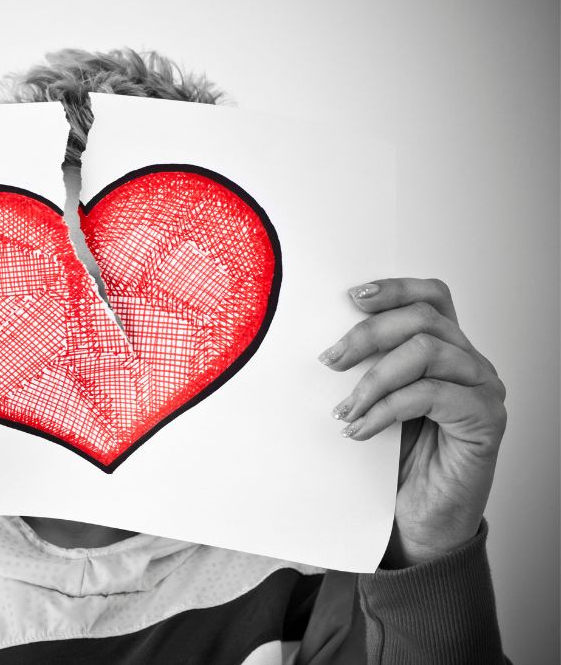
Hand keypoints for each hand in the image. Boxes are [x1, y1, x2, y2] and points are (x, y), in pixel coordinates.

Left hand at [319, 278, 506, 567]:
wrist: (420, 524)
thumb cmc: (397, 466)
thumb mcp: (375, 406)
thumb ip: (368, 370)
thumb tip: (328, 344)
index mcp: (445, 352)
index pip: (431, 298)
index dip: (395, 289)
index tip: (351, 298)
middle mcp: (470, 364)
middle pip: (423, 318)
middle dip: (367, 335)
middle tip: (330, 362)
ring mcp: (482, 390)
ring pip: (427, 351)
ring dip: (374, 377)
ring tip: (345, 409)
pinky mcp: (485, 420)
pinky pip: (431, 394)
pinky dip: (386, 408)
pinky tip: (361, 430)